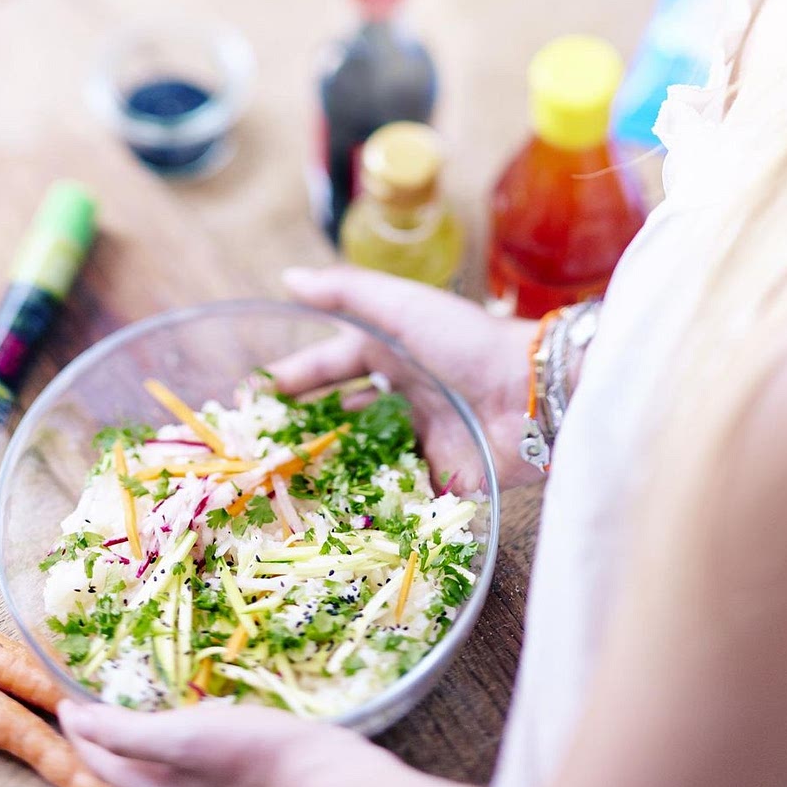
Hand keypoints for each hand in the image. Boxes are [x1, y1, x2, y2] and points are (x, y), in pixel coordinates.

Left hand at [58, 699, 370, 786]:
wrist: (329, 785)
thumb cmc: (258, 755)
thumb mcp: (187, 736)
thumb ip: (128, 733)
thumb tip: (76, 720)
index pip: (102, 764)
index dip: (80, 730)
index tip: (65, 700)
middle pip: (129, 777)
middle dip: (109, 744)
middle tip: (98, 709)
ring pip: (164, 782)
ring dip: (145, 753)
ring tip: (144, 721)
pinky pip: (198, 784)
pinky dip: (183, 761)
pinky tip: (202, 745)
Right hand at [278, 266, 541, 491]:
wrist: (534, 394)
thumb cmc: (468, 343)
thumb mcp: (403, 307)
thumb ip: (347, 293)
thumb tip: (287, 277)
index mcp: (393, 351)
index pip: (330, 365)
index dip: (291, 379)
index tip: (251, 396)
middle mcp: (403, 393)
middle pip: (342, 411)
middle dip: (303, 426)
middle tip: (259, 445)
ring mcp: (421, 435)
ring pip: (363, 452)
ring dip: (328, 464)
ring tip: (282, 481)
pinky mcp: (440, 472)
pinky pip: (396, 486)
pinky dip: (366, 495)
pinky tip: (329, 508)